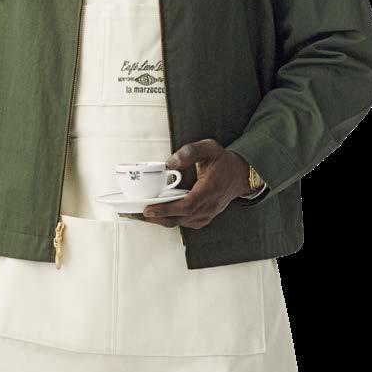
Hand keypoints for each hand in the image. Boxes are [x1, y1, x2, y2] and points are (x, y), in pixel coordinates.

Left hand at [117, 138, 250, 228]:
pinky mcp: (202, 219)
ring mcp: (205, 216)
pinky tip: (152, 213)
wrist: (241, 176)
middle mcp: (207, 208)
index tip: (147, 209)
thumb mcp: (209, 148)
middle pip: (177, 219)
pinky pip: (181, 223)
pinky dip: (166, 219)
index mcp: (209, 191)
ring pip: (177, 223)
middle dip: (152, 217)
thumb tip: (169, 163)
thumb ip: (190, 152)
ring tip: (135, 213)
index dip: (166, 209)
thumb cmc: (223, 162)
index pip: (186, 206)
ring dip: (156, 219)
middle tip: (131, 212)